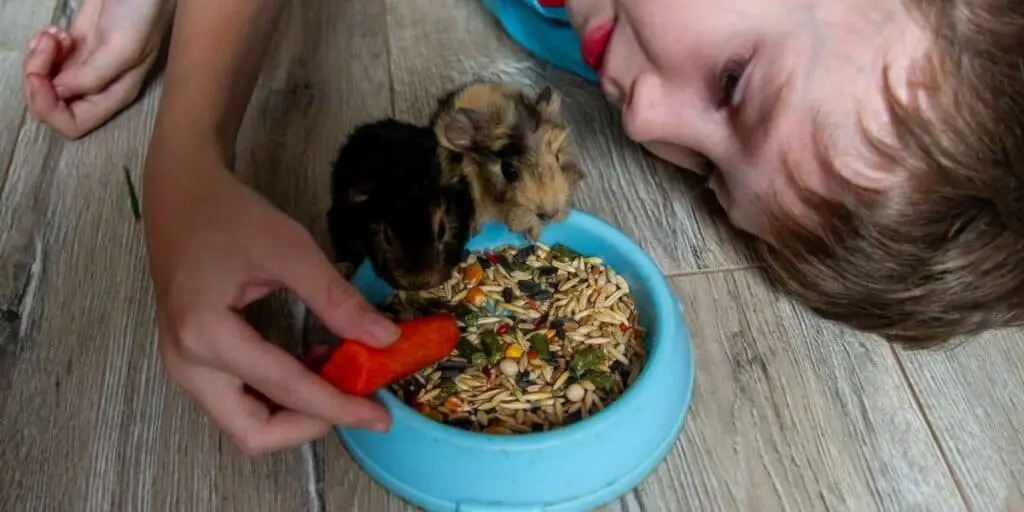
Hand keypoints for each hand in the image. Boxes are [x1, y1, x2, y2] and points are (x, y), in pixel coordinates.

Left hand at [22, 0, 173, 138]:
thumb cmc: (144, 11)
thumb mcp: (124, 46)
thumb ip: (94, 75)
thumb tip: (58, 92)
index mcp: (114, 93)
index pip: (73, 123)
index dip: (49, 107)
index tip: (40, 77)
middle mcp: (98, 84)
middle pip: (52, 102)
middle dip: (39, 77)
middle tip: (48, 45)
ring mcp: (86, 63)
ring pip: (46, 79)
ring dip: (40, 58)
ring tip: (55, 33)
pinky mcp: (79, 43)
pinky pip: (48, 58)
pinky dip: (41, 46)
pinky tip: (56, 30)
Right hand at [143, 160, 399, 455]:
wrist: (180, 196)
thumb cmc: (229, 216)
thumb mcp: (290, 249)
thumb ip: (336, 298)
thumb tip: (385, 339)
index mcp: (206, 333)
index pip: (285, 388)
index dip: (339, 407)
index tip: (380, 415)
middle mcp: (187, 363)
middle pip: (254, 432)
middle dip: (310, 425)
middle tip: (357, 401)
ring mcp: (183, 367)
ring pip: (244, 424)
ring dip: (295, 413)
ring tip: (338, 376)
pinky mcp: (191, 363)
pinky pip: (237, 402)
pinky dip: (277, 397)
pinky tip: (310, 364)